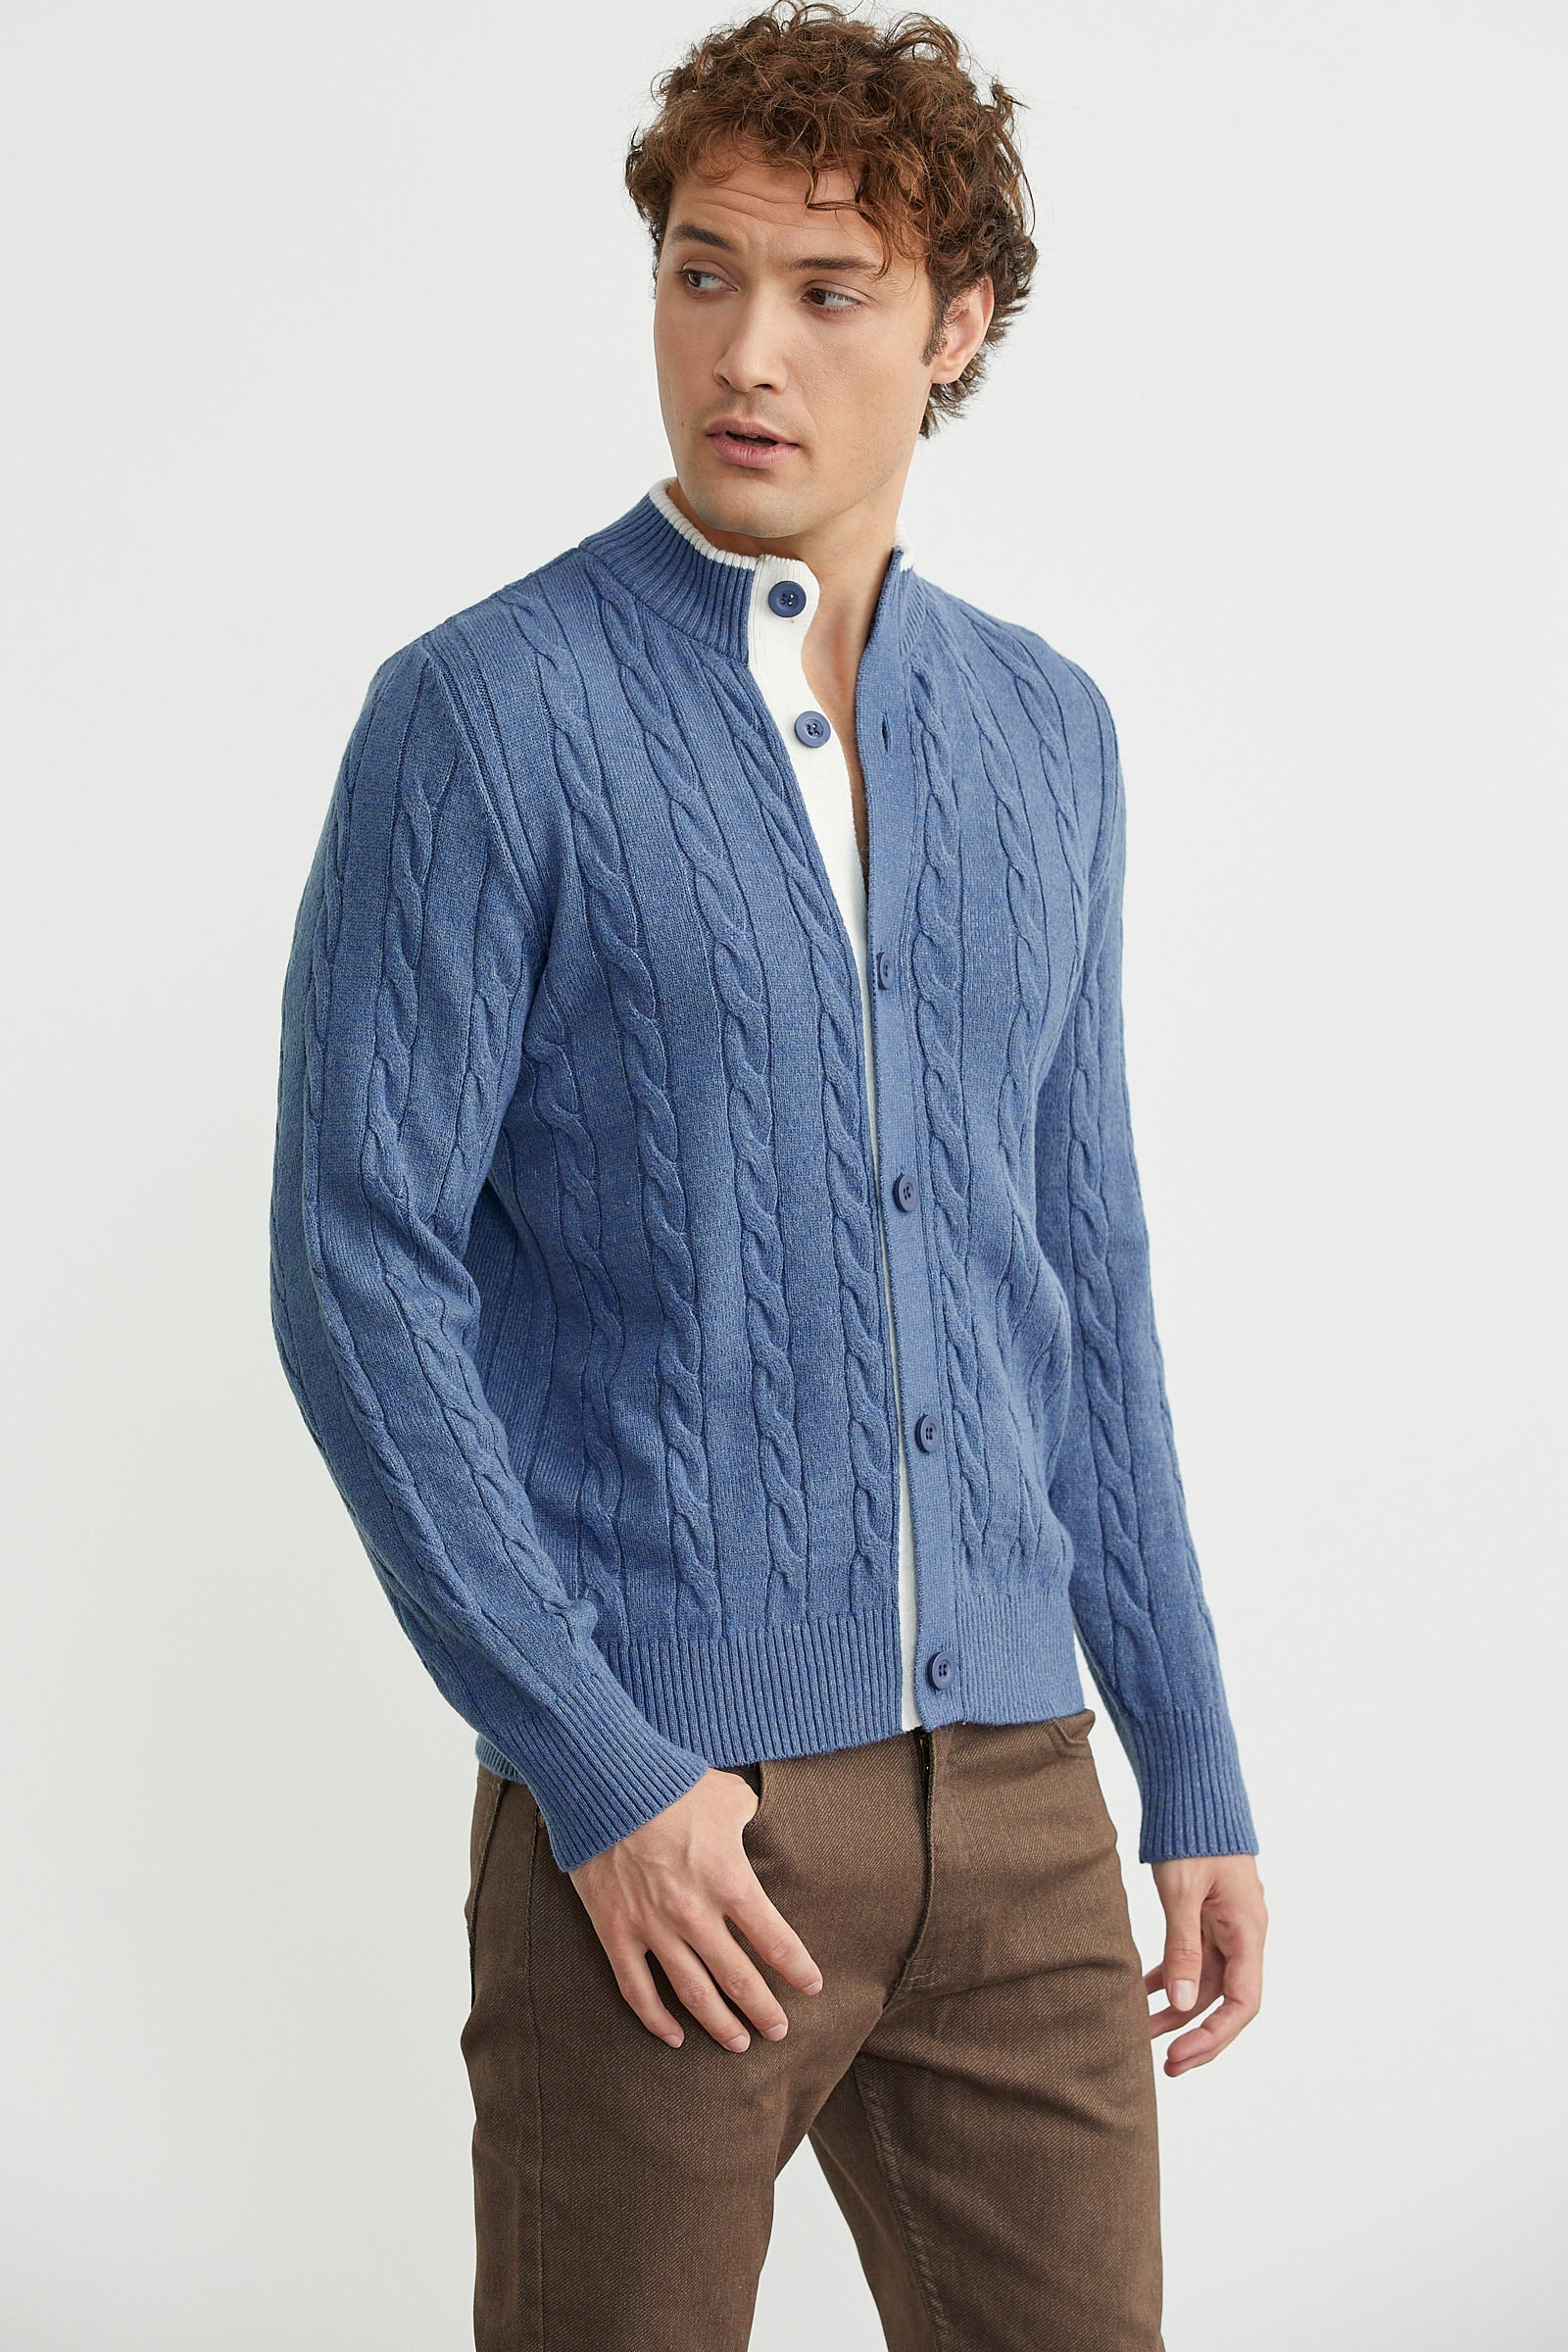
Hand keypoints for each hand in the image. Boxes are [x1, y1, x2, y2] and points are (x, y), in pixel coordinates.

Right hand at [569, 1768, 824, 2051]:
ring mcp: (653, 1928)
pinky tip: (673, 2037)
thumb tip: (752, 1820)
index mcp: (730, 1881)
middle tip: (778, 2031)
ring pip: (693, 1994)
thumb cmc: (671, 1784)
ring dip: (719, 2023)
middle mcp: (695, 1914)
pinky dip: (656, 2020)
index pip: (775, 1941)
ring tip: (738, 2043)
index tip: (811, 1988)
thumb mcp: (727, 1794)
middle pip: (739, 1978)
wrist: (605, 1783)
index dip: (797, 1970)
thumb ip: (747, 1816)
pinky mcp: (616, 1932)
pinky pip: (637, 1990)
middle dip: (763, 2010)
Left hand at [1145, 1852, 1266, 2074]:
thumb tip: (1183, 2004)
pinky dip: (1169, 1976)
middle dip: (1195, 2033)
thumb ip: (1182, 1948)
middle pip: (1224, 2000)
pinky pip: (1191, 1957)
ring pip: (1204, 1982)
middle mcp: (1242, 1934)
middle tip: (1163, 2065)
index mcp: (1248, 1931)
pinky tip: (1140, 1992)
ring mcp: (1225, 1925)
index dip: (1215, 2035)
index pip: (1243, 2003)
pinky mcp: (1206, 1915)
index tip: (1181, 2056)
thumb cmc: (1193, 1835)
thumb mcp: (1183, 1892)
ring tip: (1139, 2032)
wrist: (1193, 1789)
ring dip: (1176, 2008)